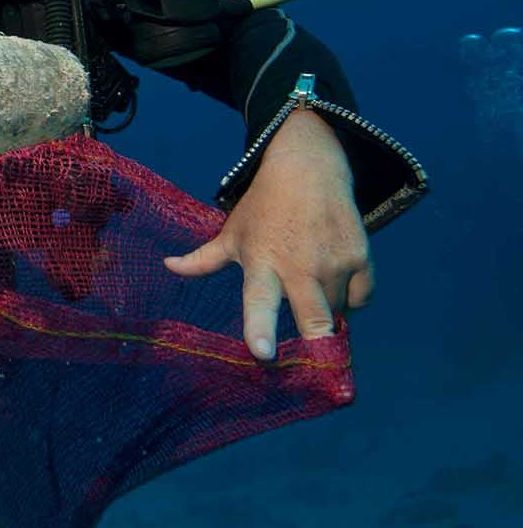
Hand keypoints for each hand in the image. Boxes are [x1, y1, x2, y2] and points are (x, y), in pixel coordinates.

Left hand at [164, 110, 371, 360]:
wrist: (309, 169)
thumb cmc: (263, 207)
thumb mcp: (231, 233)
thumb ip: (202, 259)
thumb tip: (167, 266)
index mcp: (261, 263)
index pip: (258, 302)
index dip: (260, 330)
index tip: (262, 354)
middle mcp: (299, 266)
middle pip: (314, 319)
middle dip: (317, 343)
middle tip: (312, 358)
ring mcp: (333, 261)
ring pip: (336, 313)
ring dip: (327, 315)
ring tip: (311, 292)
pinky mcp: (360, 256)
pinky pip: (360, 299)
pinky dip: (350, 302)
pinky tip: (336, 287)